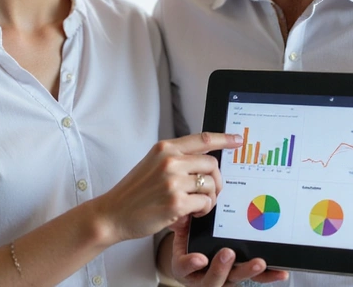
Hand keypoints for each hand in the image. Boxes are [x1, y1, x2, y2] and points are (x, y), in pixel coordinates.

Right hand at [94, 132, 242, 241]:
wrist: (113, 213)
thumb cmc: (134, 192)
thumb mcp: (152, 164)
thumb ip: (176, 159)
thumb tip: (206, 163)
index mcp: (165, 148)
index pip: (202, 138)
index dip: (224, 139)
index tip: (238, 139)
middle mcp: (170, 161)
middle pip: (211, 164)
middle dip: (215, 180)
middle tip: (209, 192)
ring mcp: (173, 181)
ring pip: (210, 184)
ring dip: (209, 197)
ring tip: (197, 205)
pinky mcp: (176, 202)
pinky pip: (204, 203)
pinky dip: (202, 210)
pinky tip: (191, 214)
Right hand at [169, 216, 288, 285]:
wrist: (193, 261)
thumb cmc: (187, 244)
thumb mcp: (179, 234)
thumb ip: (181, 224)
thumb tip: (182, 213)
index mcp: (184, 267)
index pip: (185, 267)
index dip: (191, 264)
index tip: (200, 258)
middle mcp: (204, 278)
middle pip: (213, 279)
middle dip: (221, 267)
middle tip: (228, 253)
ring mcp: (224, 280)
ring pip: (235, 280)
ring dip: (247, 272)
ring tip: (258, 263)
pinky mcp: (240, 277)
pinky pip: (255, 279)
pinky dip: (268, 276)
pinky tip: (280, 272)